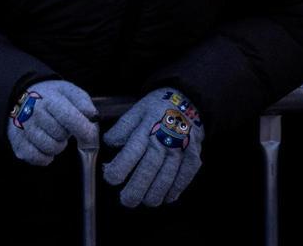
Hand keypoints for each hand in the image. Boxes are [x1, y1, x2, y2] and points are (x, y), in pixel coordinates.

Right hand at [6, 80, 98, 166]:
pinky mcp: (18, 143)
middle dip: (66, 134)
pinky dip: (45, 156)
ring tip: (53, 135)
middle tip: (62, 127)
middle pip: (60, 136)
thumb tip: (92, 116)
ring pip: (50, 149)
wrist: (23, 97)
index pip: (68, 118)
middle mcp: (32, 113)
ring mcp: (23, 129)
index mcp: (47, 99)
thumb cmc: (50, 97)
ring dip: (57, 145)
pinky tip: (44, 144)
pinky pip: (38, 158)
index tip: (90, 134)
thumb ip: (83, 102)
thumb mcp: (68, 91)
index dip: (84, 130)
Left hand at [103, 88, 203, 206]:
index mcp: (146, 128)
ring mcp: (181, 150)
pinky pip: (185, 177)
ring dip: (156, 192)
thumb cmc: (156, 109)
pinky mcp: (193, 156)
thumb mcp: (135, 111)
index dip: (120, 167)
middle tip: (126, 201)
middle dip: (137, 187)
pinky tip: (166, 198)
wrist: (188, 100)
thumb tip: (108, 144)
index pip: (132, 151)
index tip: (111, 178)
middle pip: (149, 168)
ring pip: (167, 176)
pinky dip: (176, 189)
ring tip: (145, 202)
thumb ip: (122, 129)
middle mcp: (164, 140)